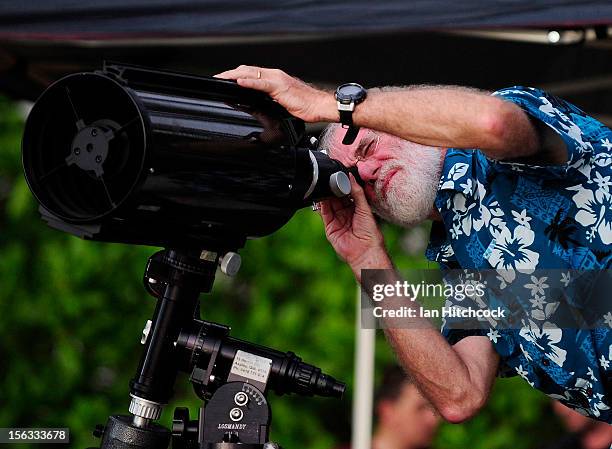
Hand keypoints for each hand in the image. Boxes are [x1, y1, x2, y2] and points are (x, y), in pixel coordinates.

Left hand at [214, 65, 336, 122]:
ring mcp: (277, 80)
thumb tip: (253, 105)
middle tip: (216, 78)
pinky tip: (239, 82)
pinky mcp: (280, 87)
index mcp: (274, 78)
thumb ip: (267, 100)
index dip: (235, 75)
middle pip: (247, 70)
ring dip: (234, 75)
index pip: (250, 73)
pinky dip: (249, 82)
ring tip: (221, 78)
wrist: (319, 106)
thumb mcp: (280, 103)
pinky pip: (261, 83)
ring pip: (251, 73)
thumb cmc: (304, 105)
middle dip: (230, 73)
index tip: (223, 79)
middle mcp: (274, 75)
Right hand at [320, 174, 391, 280]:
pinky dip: (322, 205)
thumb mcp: (364, 208)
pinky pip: (324, 214)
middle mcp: (346, 214)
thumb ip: (357, 192)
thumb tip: (351, 177)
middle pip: (336, 198)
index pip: (347, 194)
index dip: (343, 185)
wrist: (365, 251)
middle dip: (333, 189)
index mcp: (356, 209)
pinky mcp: (330, 227)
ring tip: (326, 186)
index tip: (340, 176)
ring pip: (329, 205)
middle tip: (331, 179)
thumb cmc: (370, 232)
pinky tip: (322, 197)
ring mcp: (337, 220)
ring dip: (327, 196)